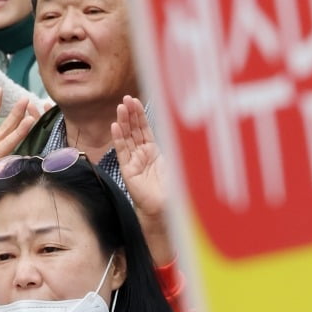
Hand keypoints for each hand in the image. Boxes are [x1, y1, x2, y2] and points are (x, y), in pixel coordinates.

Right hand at [111, 94, 173, 264]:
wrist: (167, 213)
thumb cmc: (174, 193)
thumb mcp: (182, 166)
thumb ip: (182, 151)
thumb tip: (196, 133)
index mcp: (154, 153)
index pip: (145, 129)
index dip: (139, 115)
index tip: (135, 100)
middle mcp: (142, 156)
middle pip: (134, 130)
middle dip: (130, 114)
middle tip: (126, 98)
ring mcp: (134, 163)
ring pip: (127, 138)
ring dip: (123, 122)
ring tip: (120, 107)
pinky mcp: (129, 172)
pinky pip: (122, 153)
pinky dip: (118, 139)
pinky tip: (115, 126)